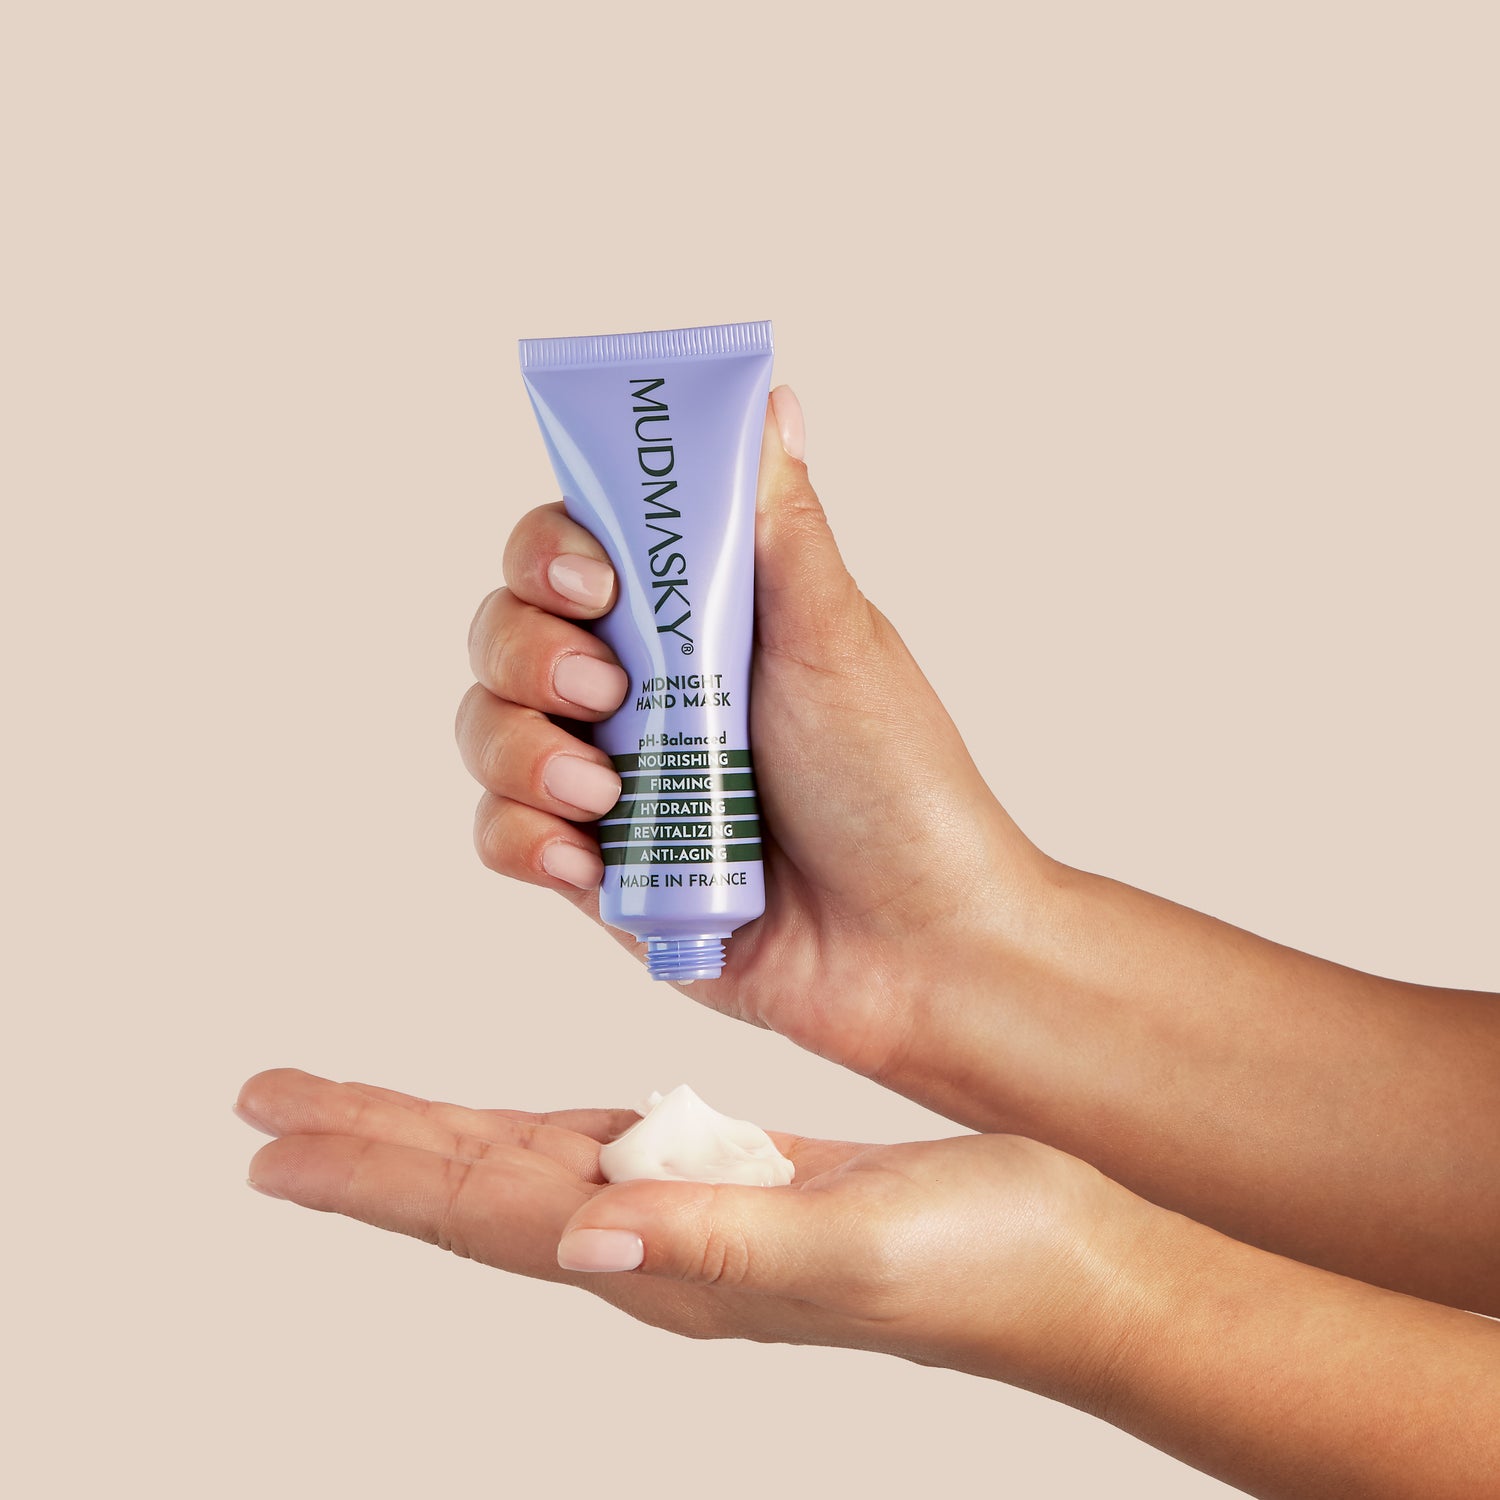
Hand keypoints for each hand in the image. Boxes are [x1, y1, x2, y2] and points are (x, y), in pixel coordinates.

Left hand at [236, 1068, 1139, 1402]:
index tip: (277, 1147)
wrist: (1060, 1265)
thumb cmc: (979, 1262)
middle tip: (265, 1113)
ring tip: (348, 1114)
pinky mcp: (736, 1180)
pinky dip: (527, 1130)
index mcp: (675, 1264)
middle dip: (369, 1149)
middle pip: (480, 1191)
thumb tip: (578, 1237)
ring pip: (526, 1169)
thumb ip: (719, 1242)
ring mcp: (694, 1216)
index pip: (491, 1216)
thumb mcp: (852, 1246)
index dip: (380, 1177)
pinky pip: (602, 1149)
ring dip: (429, 1139)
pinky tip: (508, 1127)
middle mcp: (661, 1247)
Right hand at [458, 388, 1046, 1080]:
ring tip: (608, 793)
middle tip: (607, 689)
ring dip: (520, 749)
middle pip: (504, 630)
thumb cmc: (896, 783)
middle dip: (530, 652)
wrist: (915, 949)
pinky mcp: (593, 870)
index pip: (571, 549)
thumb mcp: (836, 636)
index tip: (594, 581)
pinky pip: (501, 834)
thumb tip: (767, 398)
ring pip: (485, 728)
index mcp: (692, 620)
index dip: (551, 550)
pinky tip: (587, 859)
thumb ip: (777, 523)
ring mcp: (610, 780)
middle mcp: (638, 690)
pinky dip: (525, 838)